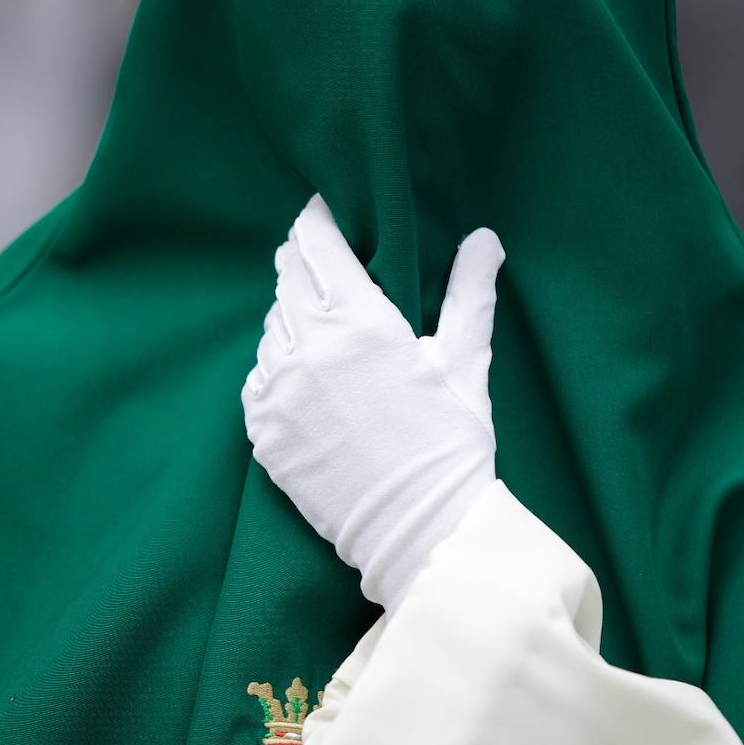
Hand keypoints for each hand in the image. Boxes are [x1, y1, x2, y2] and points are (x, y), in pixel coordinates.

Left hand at [241, 194, 504, 612]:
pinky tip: (311, 382)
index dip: (318, 221)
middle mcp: (305, 346)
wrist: (419, 530)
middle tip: (327, 265)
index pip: (316, 244)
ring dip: (294, 318)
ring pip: (272, 327)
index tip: (324, 214)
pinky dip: (280, 368)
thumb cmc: (450, 442)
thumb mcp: (465, 361)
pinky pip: (259, 377)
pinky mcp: (261, 429)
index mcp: (357, 320)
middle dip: (305, 263)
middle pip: (286, 277)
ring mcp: (276, 389)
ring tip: (328, 335)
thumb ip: (469, 292)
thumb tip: (484, 238)